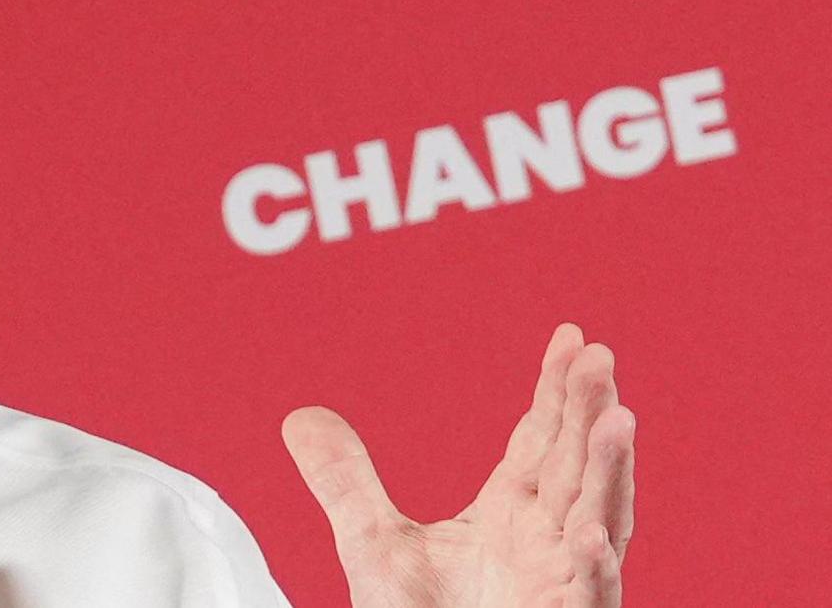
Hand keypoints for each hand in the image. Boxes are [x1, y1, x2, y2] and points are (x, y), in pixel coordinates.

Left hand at [282, 324, 634, 606]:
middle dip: (589, 410)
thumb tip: (300, 417)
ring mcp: (561, 585)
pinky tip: (591, 533)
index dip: (557, 390)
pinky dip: (592, 567)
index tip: (572, 337)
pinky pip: (586, 596)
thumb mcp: (372, 545)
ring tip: (618, 418)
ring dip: (611, 473)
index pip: (542, 440)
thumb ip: (345, 481)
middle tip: (599, 356)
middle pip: (576, 464)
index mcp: (512, 515)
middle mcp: (547, 542)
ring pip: (599, 521)